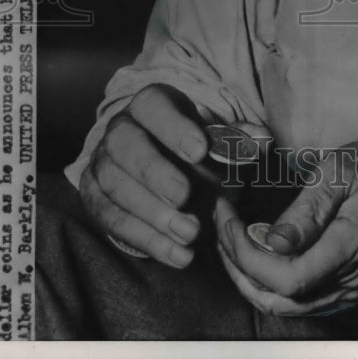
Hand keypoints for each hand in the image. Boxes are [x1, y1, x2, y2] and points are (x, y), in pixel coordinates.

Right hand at [80, 82, 269, 268]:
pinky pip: (112, 221)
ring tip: (190, 233)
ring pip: (115, 187)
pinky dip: (147, 241)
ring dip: (153, 214)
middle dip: (154, 173)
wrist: (161, 170)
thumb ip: (238, 139)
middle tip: (184, 197)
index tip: (199, 151)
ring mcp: (102, 164)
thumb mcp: (217, 137)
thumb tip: (263, 140)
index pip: (153, 106)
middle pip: (124, 145)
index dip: (173, 127)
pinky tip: (179, 254)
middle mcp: (120, 129)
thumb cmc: (193, 148)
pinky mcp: (94, 198)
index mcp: (150, 104)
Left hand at [214, 140, 357, 315]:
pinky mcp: (344, 291)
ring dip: (246, 277)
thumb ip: (309, 208)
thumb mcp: (346, 169)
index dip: (245, 253)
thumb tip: (272, 243)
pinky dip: (265, 283)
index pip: (286, 277)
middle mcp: (349, 279)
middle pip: (277, 298)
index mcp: (351, 245)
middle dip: (236, 265)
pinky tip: (254, 255)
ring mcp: (348, 291)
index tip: (226, 215)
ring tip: (230, 237)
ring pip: (283, 306)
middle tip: (221, 223)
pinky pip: (296, 302)